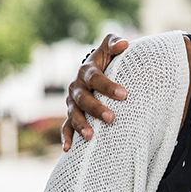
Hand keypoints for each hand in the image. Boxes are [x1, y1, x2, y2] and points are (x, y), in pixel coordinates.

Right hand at [61, 34, 130, 150]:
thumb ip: (115, 43)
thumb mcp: (110, 49)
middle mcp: (76, 87)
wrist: (97, 72)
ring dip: (81, 124)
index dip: (108, 86)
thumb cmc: (108, 60)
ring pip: (74, 114)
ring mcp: (72, 102)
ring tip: (91, 136)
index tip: (124, 95)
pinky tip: (68, 148)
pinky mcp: (72, 114)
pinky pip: (66, 126)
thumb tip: (124, 44)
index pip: (95, 78)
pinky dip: (66, 136)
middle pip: (83, 99)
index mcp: (86, 71)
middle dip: (96, 109)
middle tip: (111, 118)